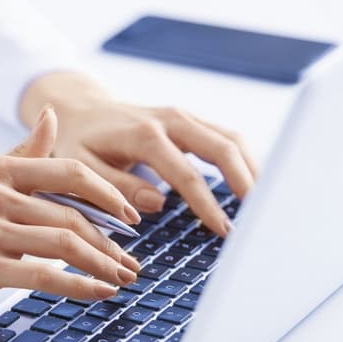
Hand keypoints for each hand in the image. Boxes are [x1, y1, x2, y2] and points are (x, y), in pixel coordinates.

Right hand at [0, 106, 140, 306]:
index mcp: (1, 169)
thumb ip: (23, 152)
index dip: (109, 195)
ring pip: (65, 245)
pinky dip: (79, 286)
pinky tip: (98, 293)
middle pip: (73, 216)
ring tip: (123, 279)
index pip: (72, 173)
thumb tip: (53, 117)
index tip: (131, 216)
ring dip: (103, 265)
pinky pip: (44, 277)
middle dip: (112, 242)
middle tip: (132, 260)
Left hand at [19, 72, 258, 235]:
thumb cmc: (76, 144)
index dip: (208, 205)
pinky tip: (252, 186)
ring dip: (252, 169)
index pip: (186, 175)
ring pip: (231, 138)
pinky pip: (225, 137)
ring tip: (266, 205)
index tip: (225, 231)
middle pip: (222, 147)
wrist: (79, 109)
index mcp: (143, 134)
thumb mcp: (80, 169)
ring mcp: (183, 116)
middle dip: (246, 182)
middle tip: (262, 218)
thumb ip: (115, 187)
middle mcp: (170, 119)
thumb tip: (155, 204)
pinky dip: (243, 160)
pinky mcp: (190, 120)